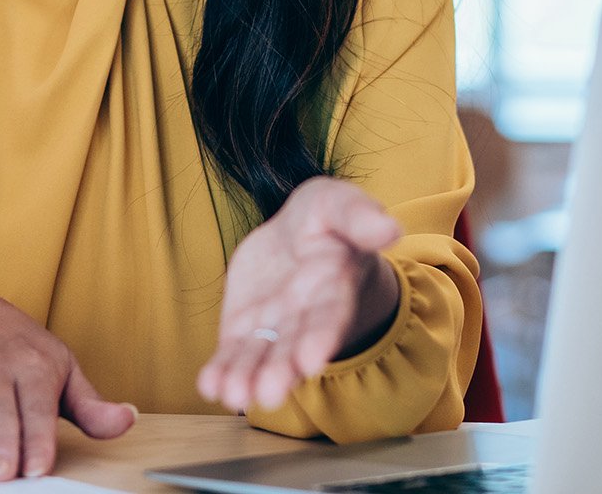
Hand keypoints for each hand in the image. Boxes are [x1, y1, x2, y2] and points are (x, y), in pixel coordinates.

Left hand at [198, 177, 402, 412]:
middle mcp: (304, 317)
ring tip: (235, 396)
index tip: (311, 361)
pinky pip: (233, 353)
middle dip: (281, 370)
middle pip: (294, 346)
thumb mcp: (338, 204)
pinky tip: (210, 387)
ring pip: (261, 357)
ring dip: (248, 378)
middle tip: (268, 393)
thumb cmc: (325, 219)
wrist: (297, 235)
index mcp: (334, 287)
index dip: (321, 338)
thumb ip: (359, 216)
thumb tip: (391, 228)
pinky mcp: (244, 328)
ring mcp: (273, 327)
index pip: (329, 316)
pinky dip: (222, 371)